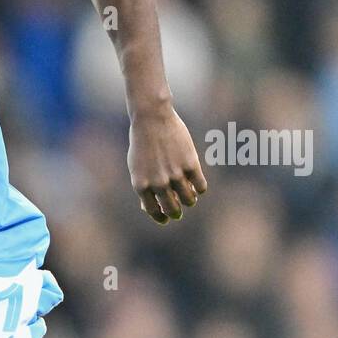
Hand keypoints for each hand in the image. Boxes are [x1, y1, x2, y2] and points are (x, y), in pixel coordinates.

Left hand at [127, 105, 207, 223]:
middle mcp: (158, 183)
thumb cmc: (142, 144)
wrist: (152, 119)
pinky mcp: (191, 164)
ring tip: (190, 195)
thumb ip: (144, 188)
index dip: (162, 217)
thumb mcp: (136, 168)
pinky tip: (197, 184)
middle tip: (179, 210)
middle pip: (173, 209)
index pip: (154, 211)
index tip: (166, 218)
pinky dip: (200, 188)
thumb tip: (150, 208)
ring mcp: (175, 174)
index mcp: (141, 186)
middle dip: (177, 212)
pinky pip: (201, 186)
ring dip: (190, 200)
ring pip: (189, 200)